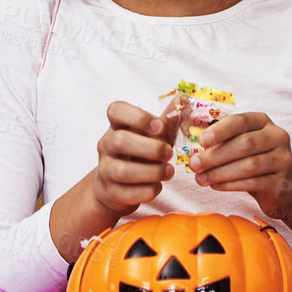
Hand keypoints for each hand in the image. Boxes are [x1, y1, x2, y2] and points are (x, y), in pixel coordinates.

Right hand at [90, 100, 174, 219]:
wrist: (116, 186)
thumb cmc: (140, 154)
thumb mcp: (152, 135)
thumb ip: (167, 119)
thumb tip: (186, 98)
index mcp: (117, 126)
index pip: (116, 110)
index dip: (138, 116)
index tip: (158, 126)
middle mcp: (107, 145)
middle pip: (120, 141)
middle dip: (150, 148)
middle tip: (169, 154)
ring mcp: (106, 169)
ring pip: (122, 170)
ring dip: (151, 172)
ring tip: (168, 172)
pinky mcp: (110, 191)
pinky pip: (127, 193)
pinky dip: (147, 191)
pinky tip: (157, 186)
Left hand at [188, 111, 291, 219]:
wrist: (285, 186)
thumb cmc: (256, 161)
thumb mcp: (242, 145)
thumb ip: (224, 142)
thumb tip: (196, 151)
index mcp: (263, 122)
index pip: (241, 121)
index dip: (220, 130)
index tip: (201, 141)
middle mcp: (277, 137)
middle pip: (245, 144)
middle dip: (216, 155)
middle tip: (195, 165)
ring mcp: (283, 160)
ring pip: (249, 165)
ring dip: (220, 173)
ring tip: (201, 179)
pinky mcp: (281, 182)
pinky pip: (253, 183)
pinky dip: (230, 185)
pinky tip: (215, 186)